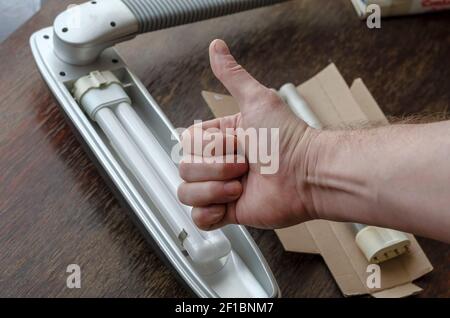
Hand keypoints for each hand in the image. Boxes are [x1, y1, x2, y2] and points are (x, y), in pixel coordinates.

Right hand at [178, 39, 317, 230]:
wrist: (307, 174)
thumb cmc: (287, 138)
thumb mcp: (258, 100)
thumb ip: (233, 76)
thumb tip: (216, 47)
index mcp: (220, 138)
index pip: (186, 142)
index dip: (208, 145)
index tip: (238, 141)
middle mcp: (218, 163)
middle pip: (185, 167)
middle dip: (216, 166)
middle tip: (246, 163)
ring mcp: (221, 188)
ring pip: (187, 192)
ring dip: (214, 188)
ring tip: (242, 184)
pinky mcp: (227, 212)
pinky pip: (198, 217)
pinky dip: (209, 212)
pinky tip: (229, 202)